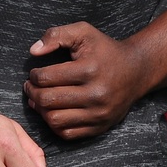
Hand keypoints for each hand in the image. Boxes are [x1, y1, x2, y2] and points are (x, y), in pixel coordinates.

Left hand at [23, 22, 154, 140]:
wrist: (136, 71)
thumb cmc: (105, 50)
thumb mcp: (83, 32)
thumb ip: (56, 35)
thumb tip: (33, 51)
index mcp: (89, 69)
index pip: (46, 78)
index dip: (34, 75)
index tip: (34, 73)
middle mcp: (95, 94)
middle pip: (48, 100)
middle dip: (32, 93)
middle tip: (30, 87)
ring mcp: (98, 113)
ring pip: (54, 120)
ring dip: (40, 110)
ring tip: (39, 99)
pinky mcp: (100, 127)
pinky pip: (67, 133)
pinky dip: (54, 124)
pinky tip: (53, 111)